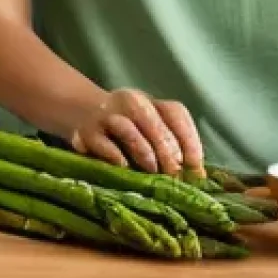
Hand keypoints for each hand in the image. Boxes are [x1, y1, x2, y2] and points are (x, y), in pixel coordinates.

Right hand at [69, 88, 205, 176]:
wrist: (81, 111)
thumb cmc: (125, 129)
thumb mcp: (147, 128)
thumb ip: (169, 145)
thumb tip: (196, 175)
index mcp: (151, 102)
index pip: (175, 113)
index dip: (189, 139)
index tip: (195, 165)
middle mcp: (131, 102)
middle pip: (153, 123)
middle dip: (167, 151)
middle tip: (174, 175)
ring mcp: (108, 115)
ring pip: (129, 130)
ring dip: (144, 152)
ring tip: (152, 171)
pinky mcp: (86, 132)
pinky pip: (103, 143)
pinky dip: (115, 156)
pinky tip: (124, 167)